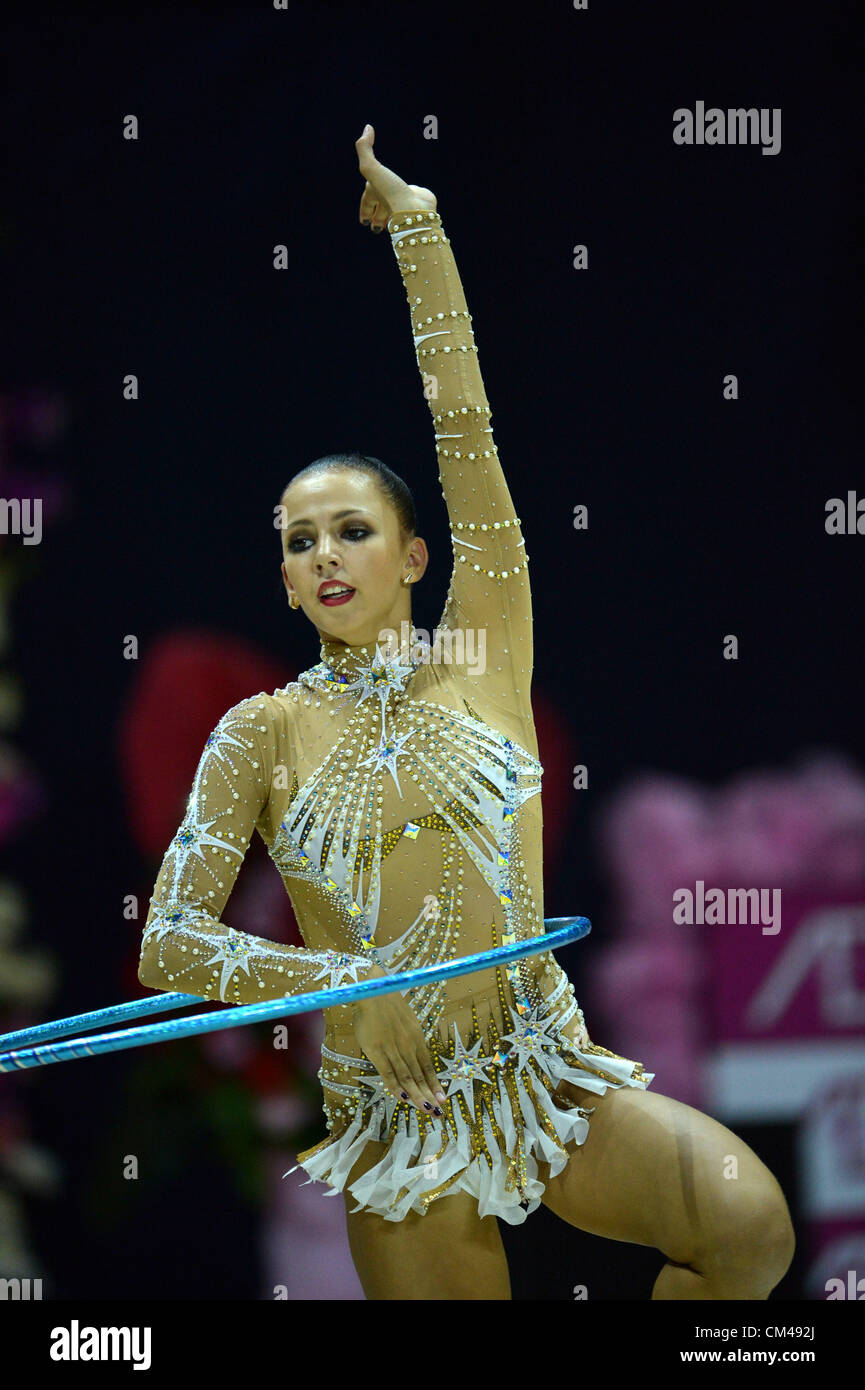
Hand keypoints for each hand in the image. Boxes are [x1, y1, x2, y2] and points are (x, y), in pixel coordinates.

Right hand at [352, 973, 446, 1114]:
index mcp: (417, 1038)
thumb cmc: (388, 1004)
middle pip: (420, 1075)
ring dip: (417, 1095)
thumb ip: (411, 1039)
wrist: (373, 991)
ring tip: (426, 1110)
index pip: (428, 1066)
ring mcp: (393, 1049)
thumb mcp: (407, 1021)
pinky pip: (388, 1072)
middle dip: (429, 1095)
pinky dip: (395, 1086)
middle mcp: (408, 1045)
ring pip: (407, 1077)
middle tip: (438, 1112)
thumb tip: (415, 1054)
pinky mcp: (377, 1050)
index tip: (442, 1099)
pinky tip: (403, 1098)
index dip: (435, 1084)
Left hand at [355, 123, 436, 232]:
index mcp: (377, 196)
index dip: (365, 209)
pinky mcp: (419, 198)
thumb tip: (367, 127)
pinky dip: (415, 198)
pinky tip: (418, 198)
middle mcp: (389, 201)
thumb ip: (364, 148)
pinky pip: (415, 196)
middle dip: (379, 217)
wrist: (413, 209)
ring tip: (399, 211)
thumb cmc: (390, 193)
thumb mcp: (370, 169)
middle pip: (382, 210)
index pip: (368, 202)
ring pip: (398, 206)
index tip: (364, 222)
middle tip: (377, 226)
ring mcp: (405, 200)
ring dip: (396, 213)